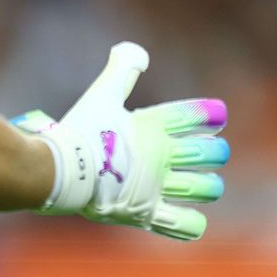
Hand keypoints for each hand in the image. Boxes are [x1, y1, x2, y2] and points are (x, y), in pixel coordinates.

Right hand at [25, 42, 229, 240]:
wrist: (58, 169)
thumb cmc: (80, 129)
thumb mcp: (102, 93)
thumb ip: (122, 68)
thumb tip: (138, 52)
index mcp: (154, 124)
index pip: (197, 115)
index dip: (212, 115)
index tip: (218, 117)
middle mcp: (162, 155)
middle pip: (210, 153)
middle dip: (217, 153)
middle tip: (214, 154)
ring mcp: (156, 186)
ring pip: (205, 188)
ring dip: (210, 186)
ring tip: (208, 184)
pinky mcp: (145, 213)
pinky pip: (182, 224)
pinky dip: (192, 224)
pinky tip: (194, 219)